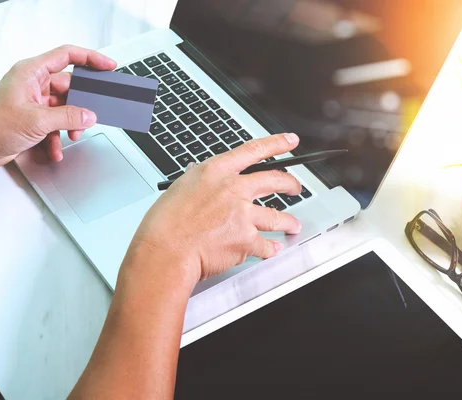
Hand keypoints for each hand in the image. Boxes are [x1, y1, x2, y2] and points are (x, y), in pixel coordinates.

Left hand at [0, 45, 115, 167]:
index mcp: (32, 72)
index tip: (107, 66)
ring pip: (65, 108)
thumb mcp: (37, 120)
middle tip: (90, 115)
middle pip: (69, 87)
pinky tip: (56, 148)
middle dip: (80, 106)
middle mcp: (34, 84)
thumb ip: (68, 117)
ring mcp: (34, 101)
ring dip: (70, 125)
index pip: (67, 56)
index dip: (90, 58)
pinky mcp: (34, 118)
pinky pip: (56, 123)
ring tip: (71, 135)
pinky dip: (58, 137)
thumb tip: (88, 115)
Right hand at [125, 134, 302, 283]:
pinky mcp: (246, 239)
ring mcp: (243, 214)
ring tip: (292, 225)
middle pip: (275, 180)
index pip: (253, 150)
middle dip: (291, 184)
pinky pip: (265, 245)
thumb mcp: (180, 187)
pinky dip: (270, 249)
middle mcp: (234, 189)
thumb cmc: (166, 223)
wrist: (166, 250)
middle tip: (295, 187)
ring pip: (277, 216)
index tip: (290, 141)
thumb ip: (200, 180)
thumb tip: (202, 175)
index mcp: (216, 171)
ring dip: (288, 222)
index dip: (276, 143)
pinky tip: (272, 249)